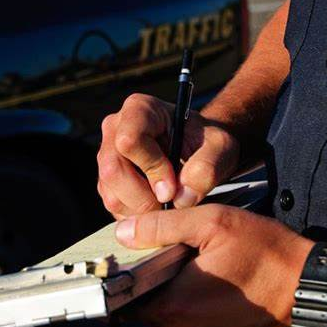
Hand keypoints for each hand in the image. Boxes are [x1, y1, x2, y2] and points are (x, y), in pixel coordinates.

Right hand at [97, 94, 239, 218]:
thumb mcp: (220, 148)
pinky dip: (137, 217)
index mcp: (139, 109)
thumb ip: (207, 168)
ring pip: (111, 194)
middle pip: (113, 170)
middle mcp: (115, 129)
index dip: (152, 168)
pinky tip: (158, 208)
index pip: (130, 140)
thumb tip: (181, 198)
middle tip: (171, 204)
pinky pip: (113, 207)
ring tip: (168, 205)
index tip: (174, 186)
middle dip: (144, 197)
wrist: (198, 152)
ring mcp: (107, 156)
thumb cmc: (207, 143)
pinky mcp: (106, 181)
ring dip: (142, 211)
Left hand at [115, 204, 313, 326]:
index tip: (137, 264)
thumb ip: (161, 227)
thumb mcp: (212, 224)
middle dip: (158, 284)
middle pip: (150, 309)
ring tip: (203, 273)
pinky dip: (198, 309)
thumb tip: (124, 232)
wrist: (310, 288)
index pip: (127, 299)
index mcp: (176, 307)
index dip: (128, 278)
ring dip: (180, 297)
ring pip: (173, 318)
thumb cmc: (267, 254)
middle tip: (179, 260)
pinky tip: (217, 288)